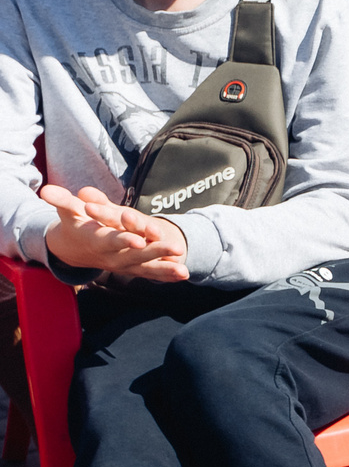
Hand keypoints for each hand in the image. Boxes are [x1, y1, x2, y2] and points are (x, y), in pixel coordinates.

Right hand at [39, 185, 187, 280]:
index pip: (110, 241)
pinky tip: (184, 275)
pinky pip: (149, 273)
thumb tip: (45, 190)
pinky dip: (165, 276)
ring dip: (165, 270)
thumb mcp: (69, 211)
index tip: (137, 240)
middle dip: (155, 253)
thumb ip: (62, 201)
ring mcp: (122, 264)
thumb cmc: (76, 225)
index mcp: (98, 241)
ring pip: (145, 268)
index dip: (122, 240)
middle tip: (176, 249)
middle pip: (134, 255)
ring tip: (184, 271)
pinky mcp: (131, 268)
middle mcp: (111, 256)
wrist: (76, 249)